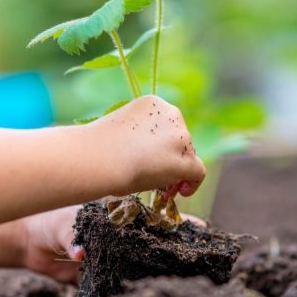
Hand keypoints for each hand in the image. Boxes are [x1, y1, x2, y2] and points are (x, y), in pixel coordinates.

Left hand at [20, 205, 205, 283]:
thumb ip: (72, 237)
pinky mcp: (103, 273)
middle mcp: (122, 234)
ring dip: (157, 271)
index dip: (179, 222)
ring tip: (182, 280)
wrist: (28, 241)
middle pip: (155, 242)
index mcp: (120, 214)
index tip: (201, 229)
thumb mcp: (62, 224)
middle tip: (199, 260)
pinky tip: (147, 295)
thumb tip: (81, 255)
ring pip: (141, 263)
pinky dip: (132, 287)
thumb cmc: (48, 219)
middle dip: (176, 249)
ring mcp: (115, 254)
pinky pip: (121, 281)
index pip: (155, 217)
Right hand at [91, 95, 205, 197]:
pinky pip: (198, 172)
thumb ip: (139, 136)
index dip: (163, 144)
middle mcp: (171, 114)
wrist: (98, 158)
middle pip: (180, 140)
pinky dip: (193, 183)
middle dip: (172, 158)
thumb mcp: (121, 131)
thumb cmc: (98, 148)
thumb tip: (147, 155)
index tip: (153, 158)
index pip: (166, 125)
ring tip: (163, 187)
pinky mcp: (185, 159)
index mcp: (153, 103)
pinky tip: (181, 192)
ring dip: (178, 171)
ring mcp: (180, 136)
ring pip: (188, 156)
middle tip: (159, 176)